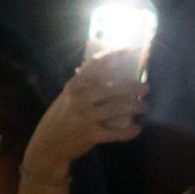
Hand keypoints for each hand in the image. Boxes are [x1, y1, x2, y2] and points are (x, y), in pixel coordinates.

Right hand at [20, 53, 146, 176]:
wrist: (48, 144)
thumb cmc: (60, 117)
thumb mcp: (66, 97)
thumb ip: (80, 84)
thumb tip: (92, 67)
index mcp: (74, 87)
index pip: (95, 65)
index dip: (113, 55)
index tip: (128, 49)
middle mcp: (80, 99)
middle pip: (112, 88)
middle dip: (132, 87)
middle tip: (146, 87)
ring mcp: (86, 117)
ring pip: (118, 109)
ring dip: (136, 107)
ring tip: (145, 107)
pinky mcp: (92, 135)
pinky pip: (116, 132)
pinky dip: (129, 131)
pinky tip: (137, 128)